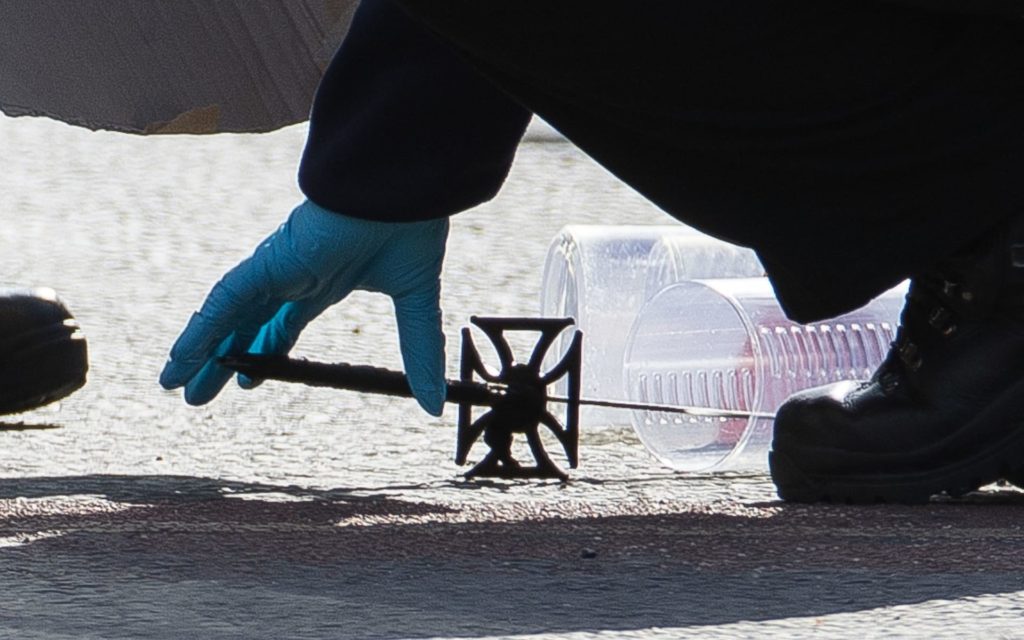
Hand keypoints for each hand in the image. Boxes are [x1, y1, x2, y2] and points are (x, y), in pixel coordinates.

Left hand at [159, 199, 448, 414]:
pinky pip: (225, 300)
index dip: (265, 351)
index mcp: (326, 279)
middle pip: (247, 323)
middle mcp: (295, 274)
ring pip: (227, 315)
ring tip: (174, 384)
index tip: (247, 380)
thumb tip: (433, 404)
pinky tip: (181, 359)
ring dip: (200, 350)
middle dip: (223, 357)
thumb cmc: (412, 222)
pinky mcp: (270, 260)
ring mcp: (279, 267)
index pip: (284, 322)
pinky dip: (201, 330)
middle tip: (198, 391)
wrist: (403, 180)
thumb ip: (420, 351)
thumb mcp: (415, 301)